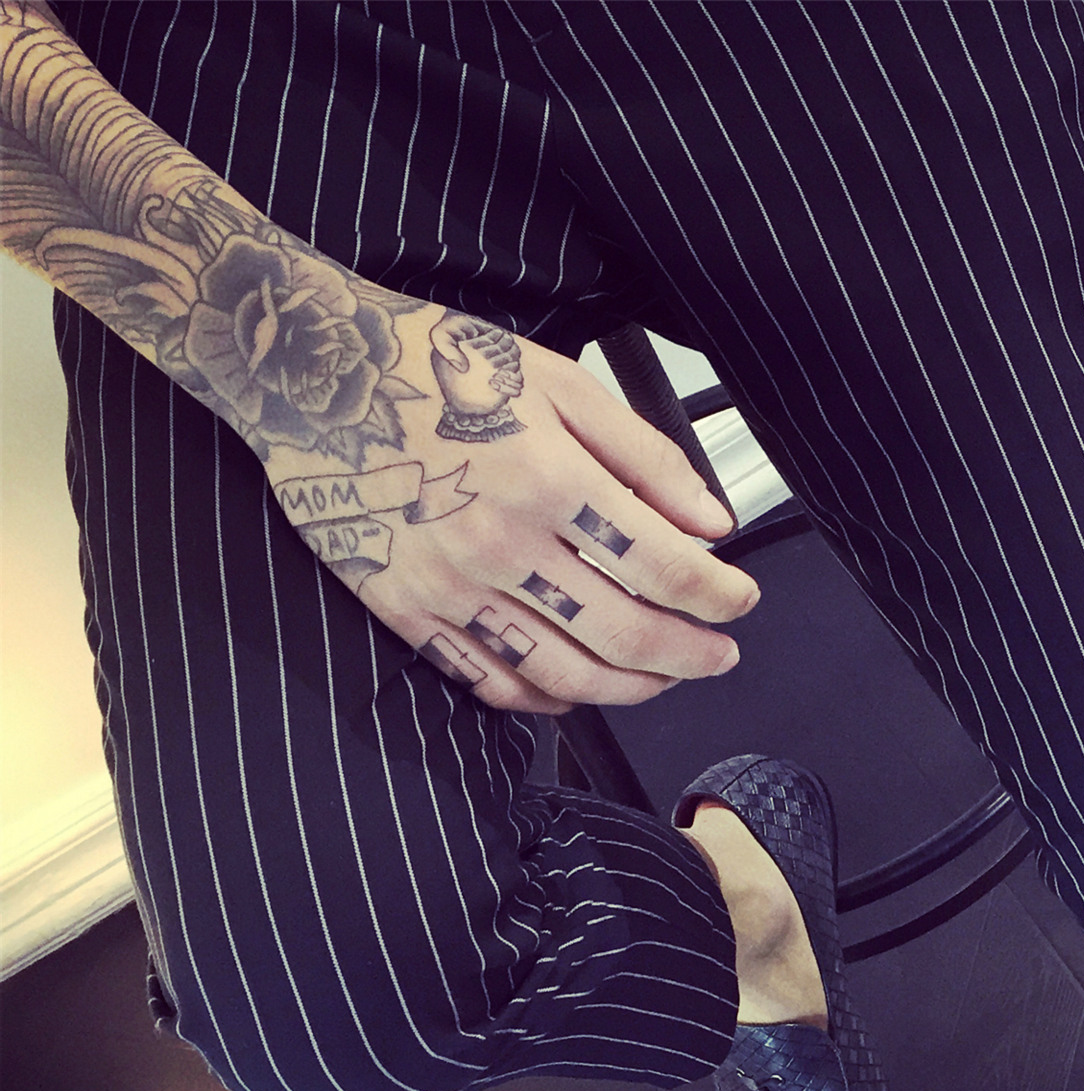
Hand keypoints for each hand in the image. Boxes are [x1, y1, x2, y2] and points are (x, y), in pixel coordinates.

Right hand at [250, 288, 754, 713]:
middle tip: (721, 654)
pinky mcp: (407, 613)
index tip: (741, 600)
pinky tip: (581, 690)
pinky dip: (550, 701)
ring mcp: (451, 587)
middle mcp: (501, 544)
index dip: (719, 595)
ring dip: (631, 688)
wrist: (310, 371)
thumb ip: (646, 457)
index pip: (665, 567)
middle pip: (625, 634)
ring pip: (565, 675)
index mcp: (548, 480)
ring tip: (665, 677)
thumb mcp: (559, 383)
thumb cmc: (436, 365)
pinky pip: (493, 683)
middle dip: (691, 655)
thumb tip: (713, 523)